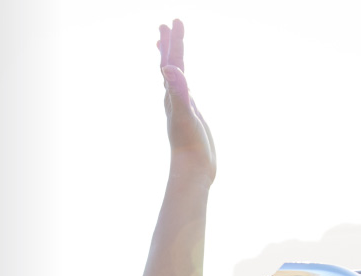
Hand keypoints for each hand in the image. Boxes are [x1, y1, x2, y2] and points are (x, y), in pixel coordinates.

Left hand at [157, 20, 215, 181]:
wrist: (192, 169)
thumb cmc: (189, 143)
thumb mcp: (184, 113)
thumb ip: (177, 90)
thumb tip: (167, 68)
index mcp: (172, 95)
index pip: (171, 62)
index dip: (173, 42)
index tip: (172, 21)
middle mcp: (173, 98)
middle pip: (170, 65)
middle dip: (170, 44)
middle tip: (168, 24)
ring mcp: (181, 106)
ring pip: (175, 78)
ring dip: (172, 60)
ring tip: (169, 49)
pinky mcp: (189, 115)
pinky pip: (183, 92)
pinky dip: (182, 81)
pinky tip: (182, 82)